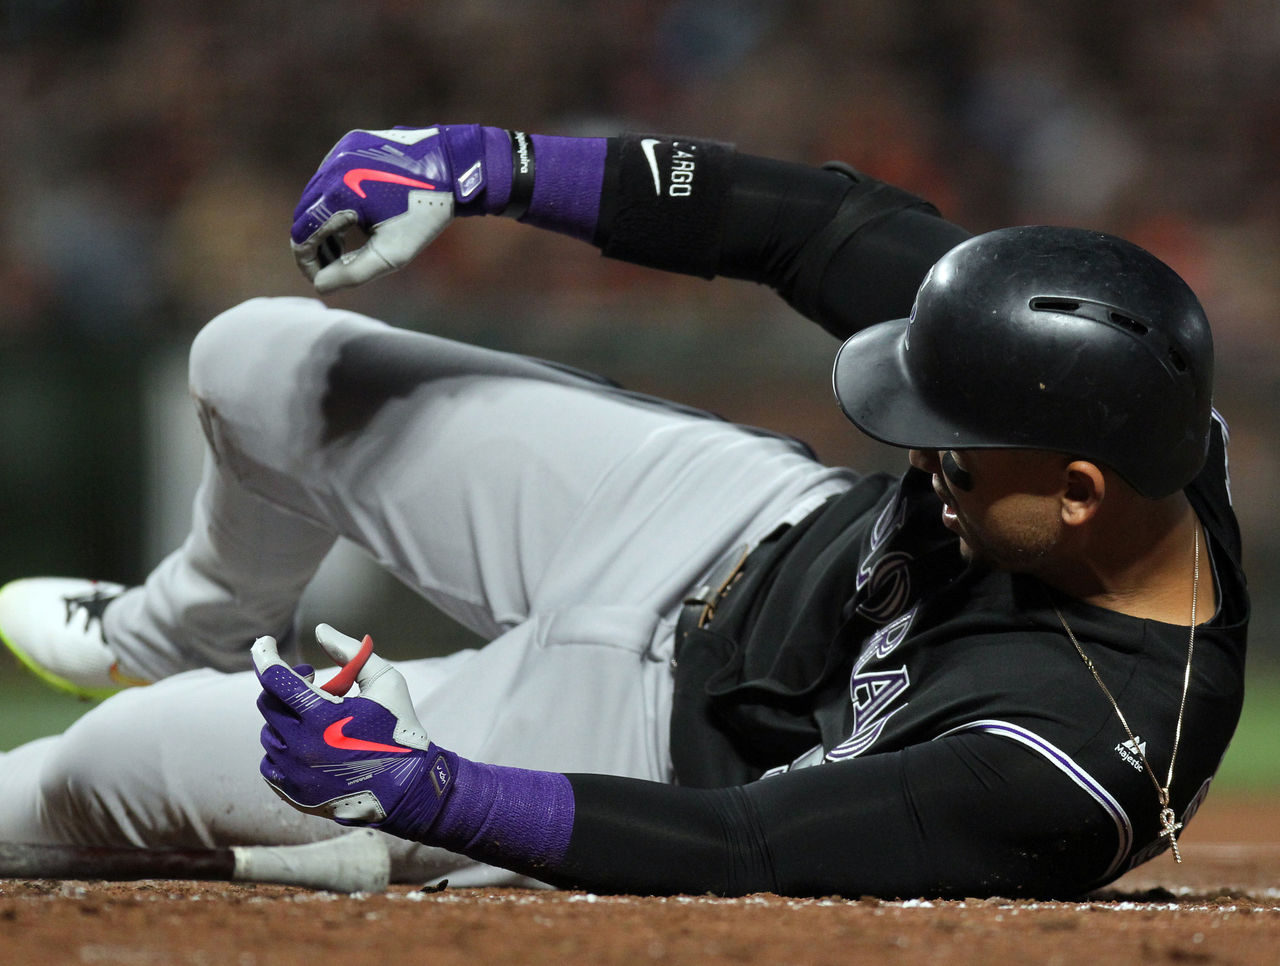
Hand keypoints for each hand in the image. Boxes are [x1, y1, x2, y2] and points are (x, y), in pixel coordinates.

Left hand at [252, 624, 454, 826]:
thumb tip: (320, 630)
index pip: (275, 678)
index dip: (265, 654)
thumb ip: (351, 652)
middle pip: (269, 703)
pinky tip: (310, 743)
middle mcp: (300, 745)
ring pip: (269, 732)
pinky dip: (284, 747)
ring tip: (318, 718)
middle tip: (311, 681)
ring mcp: (294, 772)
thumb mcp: (385, 682)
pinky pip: (270, 761)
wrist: (408, 789)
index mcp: (322, 716)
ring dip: (287, 718)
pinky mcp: (293, 791)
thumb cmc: (399, 729)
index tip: (264, 643)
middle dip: (285, 685)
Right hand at [290, 125, 487, 292]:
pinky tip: (353, 217)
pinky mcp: (350, 142)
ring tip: (343, 246)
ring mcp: (339, 151)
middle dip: (313, 244)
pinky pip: (330, 176)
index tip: (319, 279)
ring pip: (315, 195)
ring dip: (323, 222)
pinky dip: (334, 199)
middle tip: (331, 266)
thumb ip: (353, 274)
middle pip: (305, 214)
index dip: (306, 261)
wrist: (453, 167)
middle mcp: (332, 167)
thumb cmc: (424, 213)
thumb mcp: (392, 253)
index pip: (301, 234)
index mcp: (338, 193)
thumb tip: (320, 285)